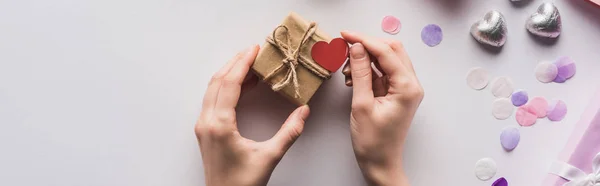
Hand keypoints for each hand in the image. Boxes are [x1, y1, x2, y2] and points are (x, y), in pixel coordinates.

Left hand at [195, 45, 309, 185]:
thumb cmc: (242, 184)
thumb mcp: (270, 157)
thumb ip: (289, 133)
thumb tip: (303, 112)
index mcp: (220, 125)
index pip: (229, 84)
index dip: (242, 64)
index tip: (255, 50)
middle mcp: (207, 122)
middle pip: (217, 81)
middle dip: (235, 62)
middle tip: (254, 51)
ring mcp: (203, 126)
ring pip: (212, 89)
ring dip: (229, 73)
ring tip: (250, 64)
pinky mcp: (205, 130)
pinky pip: (213, 100)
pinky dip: (226, 87)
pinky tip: (243, 86)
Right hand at [341, 31, 423, 185]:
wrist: (380, 163)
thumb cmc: (373, 142)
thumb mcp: (362, 105)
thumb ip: (360, 73)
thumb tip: (356, 48)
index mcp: (407, 87)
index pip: (387, 52)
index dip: (364, 40)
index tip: (345, 35)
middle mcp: (411, 84)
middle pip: (391, 50)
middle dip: (367, 45)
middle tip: (345, 46)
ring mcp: (405, 88)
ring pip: (387, 59)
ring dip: (366, 58)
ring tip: (347, 68)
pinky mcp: (396, 93)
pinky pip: (383, 72)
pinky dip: (368, 69)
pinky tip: (353, 77)